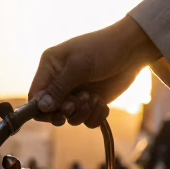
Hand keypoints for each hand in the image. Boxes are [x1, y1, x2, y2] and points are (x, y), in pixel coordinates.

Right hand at [29, 16, 159, 124]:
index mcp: (50, 67)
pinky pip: (86, 119)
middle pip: (51, 111)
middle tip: (78, 103)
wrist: (133, 49)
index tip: (58, 113)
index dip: (43, 109)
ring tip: (94, 98)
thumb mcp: (78, 66)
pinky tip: (102, 103)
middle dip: (66, 111)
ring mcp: (76, 93)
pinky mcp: (91, 102)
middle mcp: (60, 82)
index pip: (36, 95)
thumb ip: (59, 87)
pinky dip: (95, 115)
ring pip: (70, 118)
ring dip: (83, 112)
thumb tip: (42, 107)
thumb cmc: (104, 49)